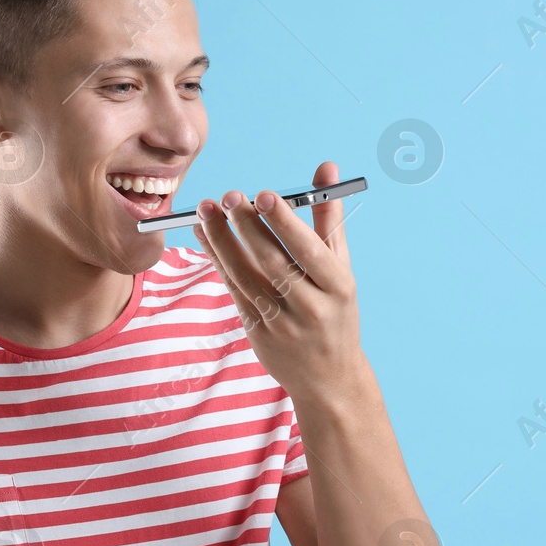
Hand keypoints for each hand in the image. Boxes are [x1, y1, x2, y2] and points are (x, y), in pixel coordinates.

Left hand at [192, 161, 363, 404]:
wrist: (329, 377)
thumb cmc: (335, 311)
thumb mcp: (341, 269)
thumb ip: (329, 218)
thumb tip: (327, 168)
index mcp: (338, 287)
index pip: (309, 251)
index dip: (284, 223)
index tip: (262, 195)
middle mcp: (312, 308)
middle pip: (273, 263)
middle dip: (246, 227)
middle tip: (226, 196)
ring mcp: (282, 324)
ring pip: (245, 277)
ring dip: (221, 241)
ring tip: (205, 211)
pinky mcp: (257, 334)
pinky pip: (233, 291)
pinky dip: (217, 261)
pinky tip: (204, 235)